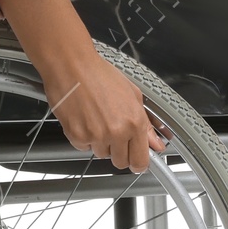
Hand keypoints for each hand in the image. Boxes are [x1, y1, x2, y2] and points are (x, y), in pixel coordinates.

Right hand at [36, 50, 169, 172]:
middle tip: (113, 131)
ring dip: (100, 142)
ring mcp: (95, 136)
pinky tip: (84, 118)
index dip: (138, 162)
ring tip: (96, 118)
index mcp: (134, 122)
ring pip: (101, 154)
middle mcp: (116, 132)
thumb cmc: (100, 75)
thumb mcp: (132, 95)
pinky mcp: (76, 136)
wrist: (72, 66)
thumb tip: (156, 144)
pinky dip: (83, 137)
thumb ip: (146, 124)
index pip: (140, 161)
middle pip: (120, 162)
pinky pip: (83, 147)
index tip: (135, 160)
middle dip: (118, 151)